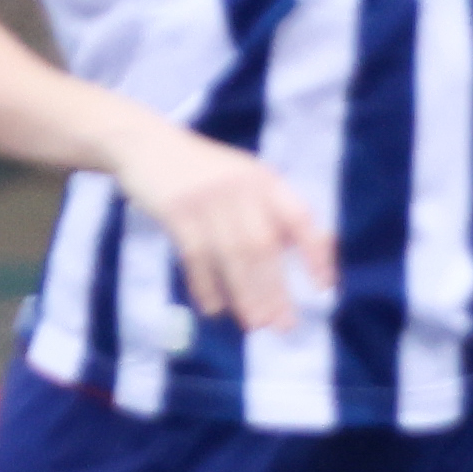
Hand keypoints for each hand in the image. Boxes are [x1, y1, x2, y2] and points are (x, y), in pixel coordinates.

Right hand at [112, 122, 331, 331]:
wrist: (147, 146)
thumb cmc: (202, 169)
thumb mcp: (242, 178)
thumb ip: (267, 209)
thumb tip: (296, 250)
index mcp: (265, 181)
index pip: (299, 219)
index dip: (315, 253)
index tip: (324, 287)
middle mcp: (241, 189)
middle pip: (263, 247)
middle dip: (274, 289)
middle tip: (283, 324)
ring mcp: (207, 200)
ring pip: (231, 256)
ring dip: (244, 294)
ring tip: (255, 324)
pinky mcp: (176, 212)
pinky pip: (195, 256)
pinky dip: (206, 286)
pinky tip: (215, 309)